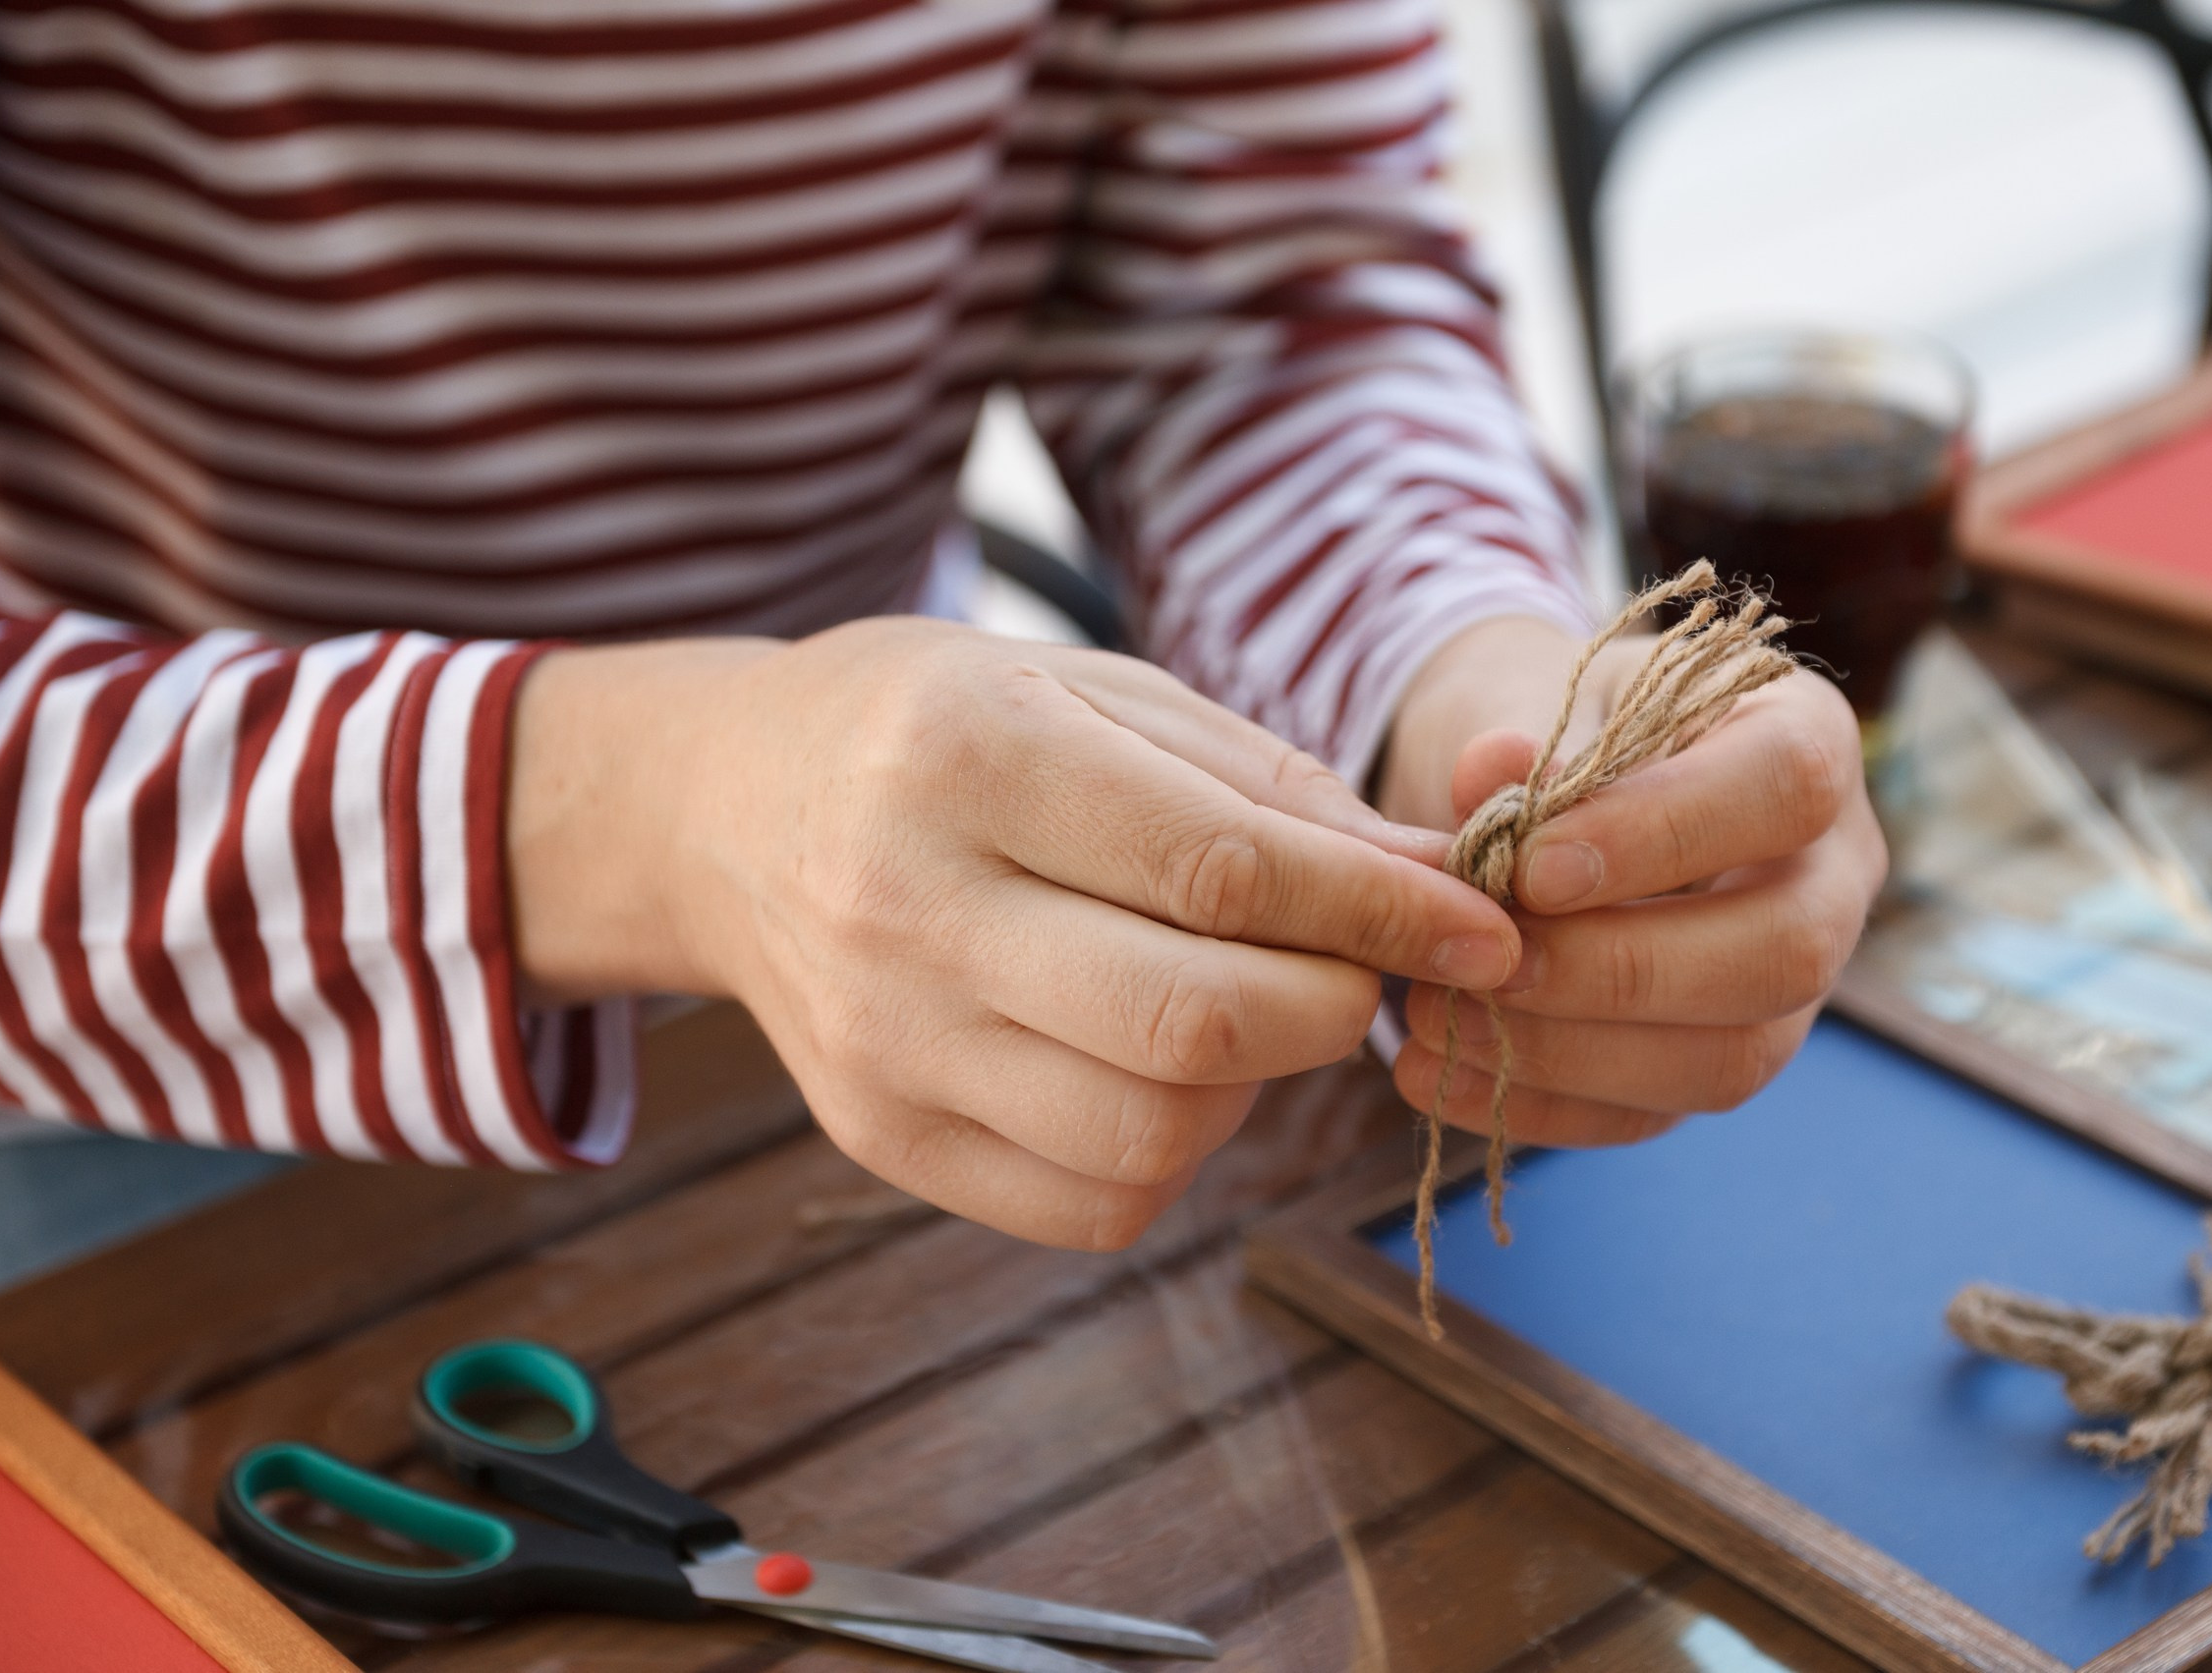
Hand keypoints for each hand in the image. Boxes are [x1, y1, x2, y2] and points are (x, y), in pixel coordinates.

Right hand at [507, 619, 1518, 1248]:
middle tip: (1362, 972)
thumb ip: (1266, 790)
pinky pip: (1091, 1202)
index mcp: (970, 759)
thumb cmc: (940, 731)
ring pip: (1151, 1133)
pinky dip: (1173, 1152)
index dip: (1380, 915)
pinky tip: (1155, 1067)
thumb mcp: (1095, 696)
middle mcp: (909, 907)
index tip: (1484, 931)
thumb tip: (1436, 889)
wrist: (727, 811)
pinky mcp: (878, 1138)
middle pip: (1192, 1024)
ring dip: (1254, 1085)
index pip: (1220, 869)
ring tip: (1239, 1006)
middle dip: (1333, 1009)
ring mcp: (883, 1042)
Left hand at [1376, 616, 1885, 1145]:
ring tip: (1441, 1020)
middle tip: (1490, 962)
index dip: (1667, 833)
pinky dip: (1545, 1102)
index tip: (1534, 869)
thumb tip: (1492, 771)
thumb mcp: (1519, 696)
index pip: (1788, 784)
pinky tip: (1444, 1076)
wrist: (1520, 794)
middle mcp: (1829, 869)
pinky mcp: (1720, 1056)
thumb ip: (1511, 734)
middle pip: (1787, 949)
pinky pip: (1659, 1111)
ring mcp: (1790, 981)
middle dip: (1622, 971)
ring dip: (1574, 1052)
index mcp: (1804, 736)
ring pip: (1734, 1056)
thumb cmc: (1540, 727)